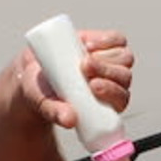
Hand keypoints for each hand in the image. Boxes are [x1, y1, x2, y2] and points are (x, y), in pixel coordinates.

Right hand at [16, 29, 133, 128]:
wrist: (36, 72)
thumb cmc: (46, 93)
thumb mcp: (46, 105)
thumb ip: (56, 113)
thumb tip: (69, 120)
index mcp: (107, 103)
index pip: (121, 98)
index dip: (113, 91)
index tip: (93, 87)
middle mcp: (114, 83)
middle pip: (124, 77)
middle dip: (107, 71)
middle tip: (85, 68)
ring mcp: (111, 62)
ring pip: (124, 59)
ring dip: (107, 57)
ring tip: (84, 58)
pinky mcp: (105, 44)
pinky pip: (117, 40)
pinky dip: (108, 41)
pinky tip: (90, 44)